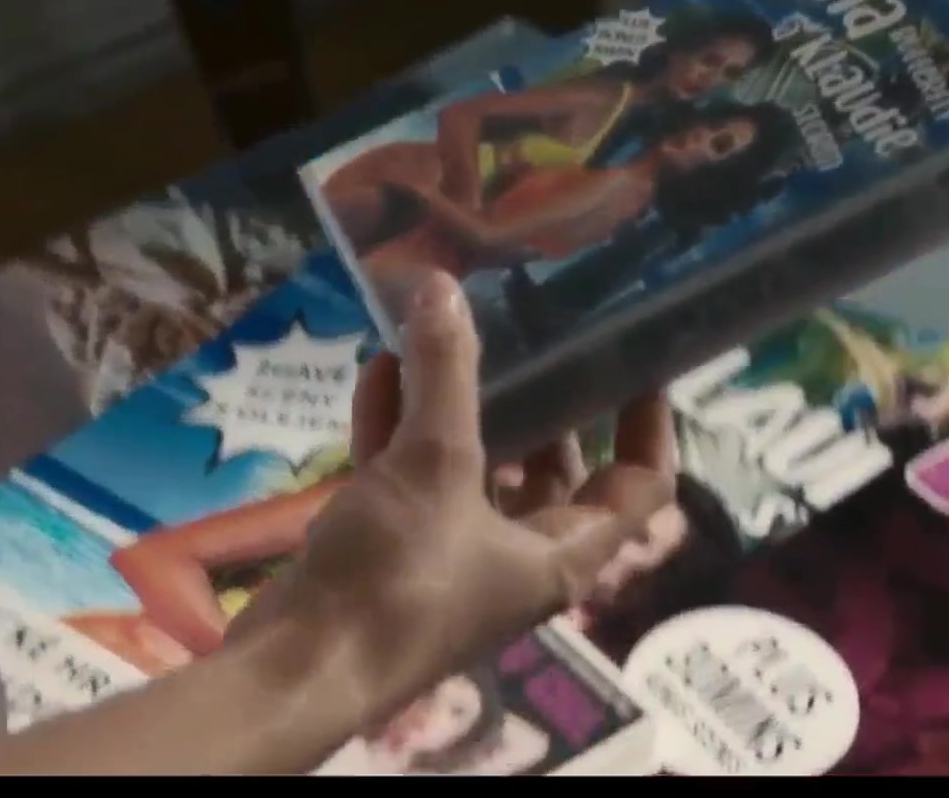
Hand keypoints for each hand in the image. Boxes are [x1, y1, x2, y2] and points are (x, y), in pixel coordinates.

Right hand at [228, 271, 674, 729]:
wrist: (300, 663)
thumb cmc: (399, 575)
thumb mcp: (434, 464)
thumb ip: (444, 372)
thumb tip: (442, 284)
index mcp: (561, 553)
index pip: (639, 486)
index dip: (648, 424)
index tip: (641, 360)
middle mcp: (515, 557)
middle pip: (551, 471)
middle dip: (541, 400)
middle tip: (534, 328)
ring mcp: (448, 555)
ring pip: (468, 468)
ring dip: (456, 405)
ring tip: (445, 333)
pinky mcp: (387, 550)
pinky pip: (404, 476)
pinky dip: (396, 425)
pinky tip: (379, 367)